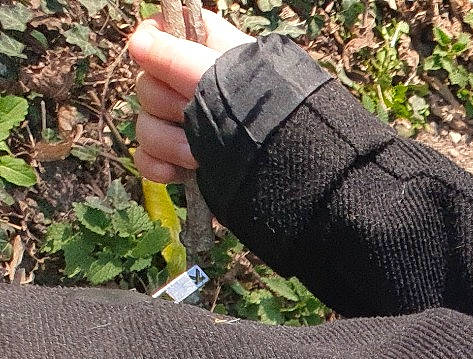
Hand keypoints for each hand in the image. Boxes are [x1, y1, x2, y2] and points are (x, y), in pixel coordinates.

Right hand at [125, 8, 256, 184]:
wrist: (295, 168)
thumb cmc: (267, 112)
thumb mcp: (223, 76)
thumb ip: (178, 57)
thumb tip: (137, 43)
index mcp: (208, 53)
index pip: (162, 33)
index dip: (155, 44)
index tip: (160, 59)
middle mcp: (194, 87)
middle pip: (147, 85)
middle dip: (168, 104)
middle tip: (197, 114)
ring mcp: (188, 127)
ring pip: (146, 124)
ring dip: (168, 141)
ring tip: (199, 154)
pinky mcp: (184, 162)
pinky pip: (148, 158)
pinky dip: (159, 166)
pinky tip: (180, 172)